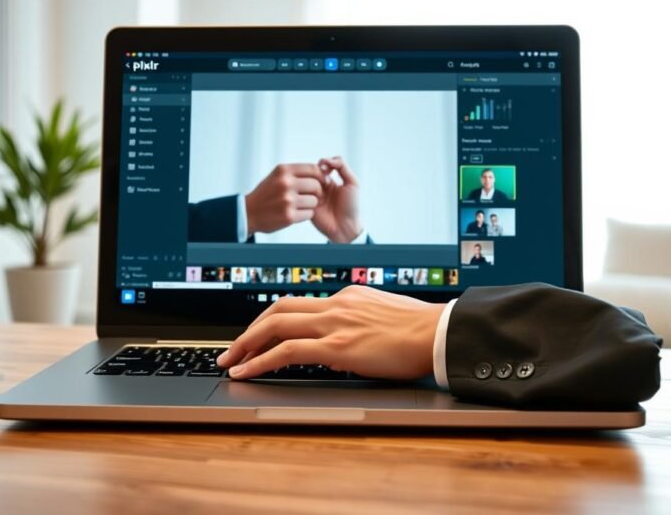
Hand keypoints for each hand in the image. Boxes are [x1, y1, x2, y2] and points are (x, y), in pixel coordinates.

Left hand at [217, 285, 443, 379]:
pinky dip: (261, 361)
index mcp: (347, 297)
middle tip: (232, 349)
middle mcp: (336, 304)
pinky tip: (248, 372)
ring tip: (230, 362)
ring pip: (276, 325)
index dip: (272, 320)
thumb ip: (357, 328)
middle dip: (249, 330)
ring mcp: (335, 323)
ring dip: (246, 344)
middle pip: (278, 309)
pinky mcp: (338, 345)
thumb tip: (338, 348)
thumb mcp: (382, 320)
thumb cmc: (420, 332)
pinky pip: (288, 350)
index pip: (299, 305)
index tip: (258, 335)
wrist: (439, 333)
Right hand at [245, 164, 324, 234]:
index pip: (313, 169)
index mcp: (283, 170)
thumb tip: (323, 170)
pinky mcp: (289, 216)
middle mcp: (286, 183)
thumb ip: (297, 173)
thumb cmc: (266, 194)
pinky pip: (309, 214)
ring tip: (300, 205)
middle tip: (312, 196)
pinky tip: (295, 213)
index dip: (322, 176)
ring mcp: (287, 200)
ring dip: (311, 205)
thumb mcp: (277, 176)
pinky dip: (305, 214)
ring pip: (314, 201)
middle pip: (316, 185)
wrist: (248, 212)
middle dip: (317, 192)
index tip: (323, 182)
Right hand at [310, 156, 363, 242]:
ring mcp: (311, 196)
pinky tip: (316, 203)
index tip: (326, 169)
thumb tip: (328, 159)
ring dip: (313, 187)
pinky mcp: (306, 205)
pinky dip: (308, 197)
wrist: (346, 227)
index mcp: (329, 179)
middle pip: (311, 173)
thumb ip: (343, 167)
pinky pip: (301, 196)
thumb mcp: (352, 183)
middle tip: (324, 182)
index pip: (320, 165)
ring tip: (322, 196)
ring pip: (305, 183)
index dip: (322, 164)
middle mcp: (319, 187)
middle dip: (317, 176)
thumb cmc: (351, 207)